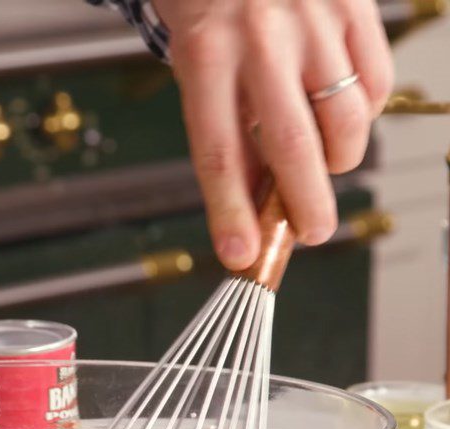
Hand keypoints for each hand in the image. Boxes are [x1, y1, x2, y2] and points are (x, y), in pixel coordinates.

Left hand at [154, 0, 393, 268]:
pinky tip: (341, 115)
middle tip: (312, 233)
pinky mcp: (356, 3)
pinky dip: (365, 115)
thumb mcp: (199, 65)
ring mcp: (315, 17)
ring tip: (325, 165)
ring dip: (339, 161)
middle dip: (306, 205)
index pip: (219, 153)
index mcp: (205, 54)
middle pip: (293, 145)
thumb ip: (230, 132)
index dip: (230, 212)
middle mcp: (261, 36)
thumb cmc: (213, 7)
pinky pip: (377, 82)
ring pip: (346, 119)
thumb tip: (251, 210)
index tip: (238, 255)